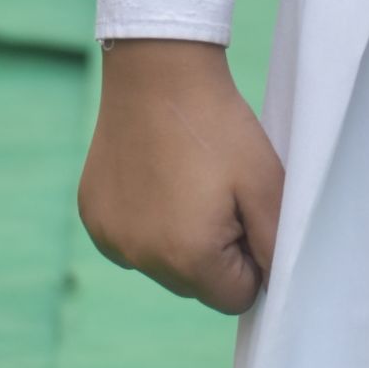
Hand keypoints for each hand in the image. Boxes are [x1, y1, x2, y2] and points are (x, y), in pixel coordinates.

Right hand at [77, 39, 285, 315]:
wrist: (160, 71)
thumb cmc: (218, 126)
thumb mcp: (265, 183)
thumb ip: (276, 246)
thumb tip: (276, 287)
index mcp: (188, 259)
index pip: (235, 296)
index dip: (250, 256)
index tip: (244, 209)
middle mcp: (140, 260)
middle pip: (197, 284)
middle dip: (215, 249)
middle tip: (219, 189)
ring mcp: (111, 239)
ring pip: (162, 261)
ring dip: (180, 236)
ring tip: (188, 177)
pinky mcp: (93, 215)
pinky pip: (132, 237)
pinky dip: (147, 218)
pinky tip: (156, 173)